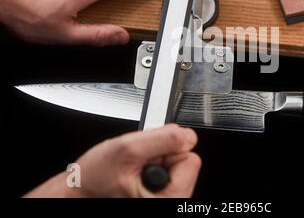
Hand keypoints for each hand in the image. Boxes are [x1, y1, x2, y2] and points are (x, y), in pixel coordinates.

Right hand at [24, 124, 200, 197]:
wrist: (79, 192)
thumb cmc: (95, 180)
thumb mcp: (127, 150)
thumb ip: (162, 139)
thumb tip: (188, 135)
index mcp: (170, 199)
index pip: (191, 159)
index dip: (167, 150)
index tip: (147, 157)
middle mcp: (173, 203)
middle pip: (184, 161)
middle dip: (161, 155)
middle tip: (136, 164)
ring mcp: (168, 199)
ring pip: (176, 164)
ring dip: (156, 160)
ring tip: (133, 169)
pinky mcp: (163, 194)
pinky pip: (169, 170)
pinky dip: (153, 166)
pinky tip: (137, 172)